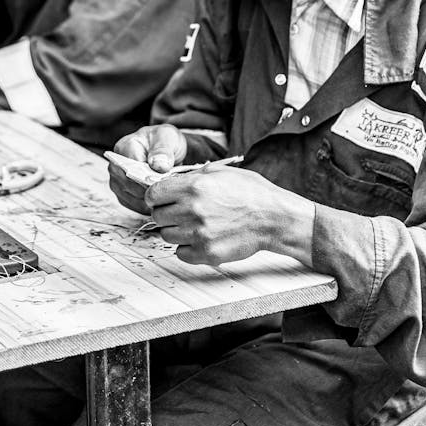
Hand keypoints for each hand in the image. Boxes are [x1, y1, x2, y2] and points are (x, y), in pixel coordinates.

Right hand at [108, 124, 186, 213]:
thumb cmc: (163, 140)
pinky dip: (148, 206)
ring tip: (166, 195)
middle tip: (168, 191)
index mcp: (124, 147)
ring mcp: (117, 181)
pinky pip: (134, 206)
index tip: (164, 183)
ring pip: (132, 199)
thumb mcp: (167, 137)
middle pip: (130, 187)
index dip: (148, 179)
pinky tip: (160, 201)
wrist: (164, 147)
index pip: (131, 169)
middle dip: (151, 190)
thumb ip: (162, 150)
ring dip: (150, 200)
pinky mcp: (123, 193)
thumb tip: (158, 165)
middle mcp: (116, 165)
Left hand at [146, 166, 315, 266]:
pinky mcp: (207, 254)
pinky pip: (180, 253)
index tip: (162, 199)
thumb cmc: (249, 192)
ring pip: (167, 236)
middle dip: (166, 213)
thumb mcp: (219, 172)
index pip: (152, 195)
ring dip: (176, 231)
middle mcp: (193, 210)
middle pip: (157, 216)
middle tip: (180, 212)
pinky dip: (187, 248)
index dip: (156, 197)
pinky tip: (200, 238)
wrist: (272, 218)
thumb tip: (167, 183)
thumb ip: (191, 177)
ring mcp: (199, 234)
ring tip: (194, 224)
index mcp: (194, 187)